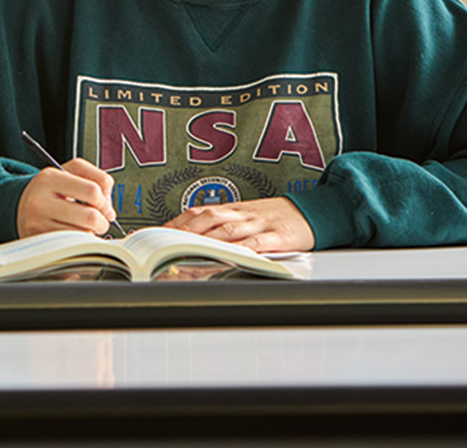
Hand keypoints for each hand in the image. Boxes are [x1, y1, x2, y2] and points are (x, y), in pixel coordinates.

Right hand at [16, 158, 116, 237]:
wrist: (20, 206)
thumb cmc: (51, 190)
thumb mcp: (69, 172)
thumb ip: (96, 178)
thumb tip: (109, 208)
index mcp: (49, 179)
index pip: (92, 190)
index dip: (105, 201)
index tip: (104, 205)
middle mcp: (40, 202)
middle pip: (91, 217)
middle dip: (102, 221)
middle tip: (99, 220)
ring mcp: (38, 225)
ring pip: (84, 235)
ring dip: (90, 234)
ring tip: (83, 227)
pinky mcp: (40, 244)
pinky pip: (73, 248)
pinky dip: (80, 244)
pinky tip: (74, 236)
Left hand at [161, 196, 313, 251]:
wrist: (312, 211)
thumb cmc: (275, 218)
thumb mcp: (245, 216)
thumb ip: (221, 225)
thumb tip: (188, 236)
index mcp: (231, 210)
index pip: (196, 213)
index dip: (174, 223)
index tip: (154, 234)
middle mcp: (241, 214)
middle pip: (206, 220)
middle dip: (182, 233)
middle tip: (163, 246)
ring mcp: (259, 225)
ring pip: (227, 231)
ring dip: (204, 243)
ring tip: (186, 254)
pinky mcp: (278, 236)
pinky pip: (258, 244)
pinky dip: (242, 250)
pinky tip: (229, 257)